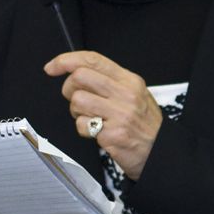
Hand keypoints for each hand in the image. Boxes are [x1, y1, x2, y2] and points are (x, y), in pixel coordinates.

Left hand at [47, 50, 162, 179]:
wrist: (162, 154)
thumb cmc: (144, 124)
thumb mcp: (134, 94)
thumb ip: (108, 81)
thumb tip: (74, 70)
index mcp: (129, 80)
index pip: (93, 59)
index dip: (66, 60)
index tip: (51, 67)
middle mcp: (126, 94)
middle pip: (79, 77)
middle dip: (69, 89)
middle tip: (77, 100)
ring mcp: (120, 114)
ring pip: (77, 101)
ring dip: (76, 112)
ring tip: (91, 118)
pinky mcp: (113, 134)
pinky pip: (82, 125)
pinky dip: (83, 130)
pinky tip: (97, 133)